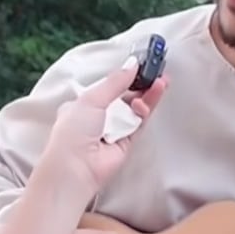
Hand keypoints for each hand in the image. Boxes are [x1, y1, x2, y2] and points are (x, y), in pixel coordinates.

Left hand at [39, 59, 167, 200]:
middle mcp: (99, 118)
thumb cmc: (73, 132)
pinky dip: (147, 108)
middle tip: (157, 69)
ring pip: (135, 108)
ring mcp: (114, 130)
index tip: (140, 65)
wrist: (75, 169)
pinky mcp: (127, 142)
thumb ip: (115, 82)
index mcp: (83, 105)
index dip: (124, 76)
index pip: (107, 87)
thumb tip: (132, 64)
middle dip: (141, 84)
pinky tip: (155, 93)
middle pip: (125, 97)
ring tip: (161, 81)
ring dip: (147, 94)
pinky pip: (140, 122)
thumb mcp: (91, 99)